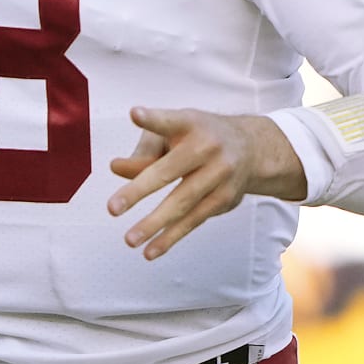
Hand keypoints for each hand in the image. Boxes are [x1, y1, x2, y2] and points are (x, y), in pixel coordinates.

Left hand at [107, 106, 306, 260]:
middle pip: (169, 170)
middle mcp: (207, 146)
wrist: (250, 148)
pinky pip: (193, 220)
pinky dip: (171, 237)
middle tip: (113, 207)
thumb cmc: (198, 137)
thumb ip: (145, 151)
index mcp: (190, 123)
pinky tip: (151, 249)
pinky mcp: (224, 198)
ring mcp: (218, 174)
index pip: (169, 121)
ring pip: (182, 202)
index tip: (135, 114)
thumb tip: (116, 169)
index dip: (152, 119)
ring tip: (130, 239)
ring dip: (154, 223)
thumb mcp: (173, 132)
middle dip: (139, 191)